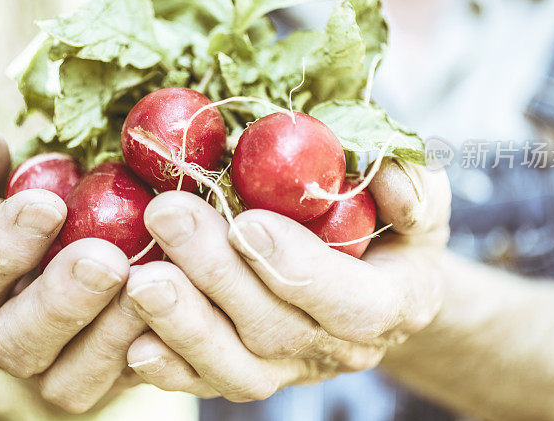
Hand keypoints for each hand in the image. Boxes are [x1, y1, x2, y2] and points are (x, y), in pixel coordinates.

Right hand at [0, 122, 146, 412]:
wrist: (95, 275)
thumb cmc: (49, 225)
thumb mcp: (15, 194)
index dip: (1, 246)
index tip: (48, 205)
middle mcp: (3, 342)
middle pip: (15, 341)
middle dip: (61, 299)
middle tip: (106, 259)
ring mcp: (54, 377)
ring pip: (71, 378)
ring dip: (113, 330)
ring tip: (151, 281)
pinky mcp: (104, 389)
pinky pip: (128, 383)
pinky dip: (156, 351)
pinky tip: (184, 310)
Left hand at [122, 159, 449, 400]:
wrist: (375, 280)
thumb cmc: (394, 226)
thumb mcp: (420, 197)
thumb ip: (412, 188)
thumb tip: (383, 172)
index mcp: (392, 305)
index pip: (350, 301)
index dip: (298, 267)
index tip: (246, 222)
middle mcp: (341, 348)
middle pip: (275, 327)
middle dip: (217, 273)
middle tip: (165, 214)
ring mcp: (292, 369)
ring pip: (236, 365)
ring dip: (184, 324)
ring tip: (139, 278)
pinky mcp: (250, 372)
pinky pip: (209, 381)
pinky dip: (170, 367)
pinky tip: (133, 340)